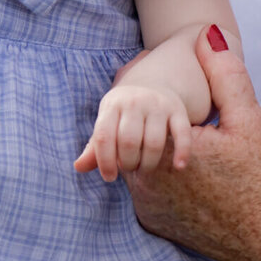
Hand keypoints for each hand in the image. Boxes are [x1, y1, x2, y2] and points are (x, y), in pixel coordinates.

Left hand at [74, 84, 192, 180]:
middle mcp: (135, 102)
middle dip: (128, 163)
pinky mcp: (178, 111)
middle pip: (129, 142)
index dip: (105, 162)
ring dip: (148, 164)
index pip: (104, 137)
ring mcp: (158, 105)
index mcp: (112, 105)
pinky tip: (179, 167)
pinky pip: (182, 135)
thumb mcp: (107, 122)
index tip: (109, 177)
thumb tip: (78, 167)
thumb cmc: (125, 113)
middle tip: (129, 167)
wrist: (155, 83)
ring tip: (144, 168)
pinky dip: (182, 153)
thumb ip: (94, 146)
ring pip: (153, 143)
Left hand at [126, 26, 260, 260]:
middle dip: (149, 121)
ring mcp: (149, 208)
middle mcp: (145, 183)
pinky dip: (160, 176)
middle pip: (132, 136)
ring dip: (154, 148)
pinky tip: (192, 172)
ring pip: (138, 163)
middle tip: (185, 115)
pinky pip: (147, 189)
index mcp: (162, 151)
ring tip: (192, 141)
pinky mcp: (158, 225)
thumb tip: (206, 34)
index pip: (131, 108)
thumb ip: (224, 74)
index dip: (147, 92)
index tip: (161, 81)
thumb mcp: (251, 121)